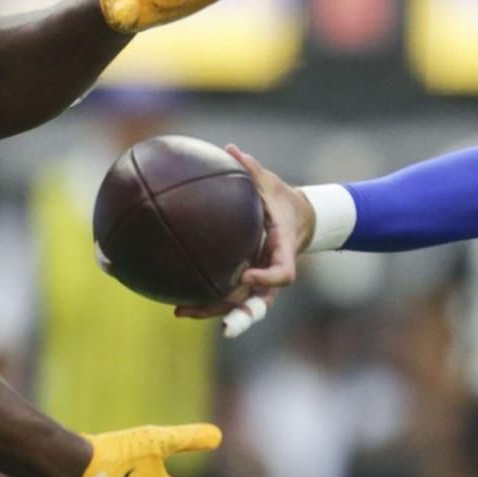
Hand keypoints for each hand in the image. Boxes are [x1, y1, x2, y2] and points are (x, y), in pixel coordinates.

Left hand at [173, 145, 308, 337]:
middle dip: (241, 317)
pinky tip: (177, 299)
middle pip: (260, 304)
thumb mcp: (272, 184)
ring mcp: (260, 282)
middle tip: (222, 328)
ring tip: (181, 311)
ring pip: (239, 306)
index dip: (267, 279)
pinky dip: (206, 299)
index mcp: (283, 251)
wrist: (300, 219)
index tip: (247, 275)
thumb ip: (253, 170)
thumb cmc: (284, 201)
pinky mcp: (247, 281)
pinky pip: (227, 295)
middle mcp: (271, 271)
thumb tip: (230, 149)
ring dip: (212, 312)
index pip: (283, 273)